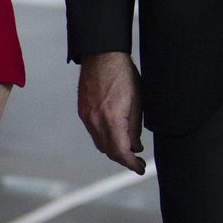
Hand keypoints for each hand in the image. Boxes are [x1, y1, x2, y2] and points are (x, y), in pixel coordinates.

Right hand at [77, 52, 145, 173]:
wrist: (102, 55)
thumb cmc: (122, 73)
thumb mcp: (137, 101)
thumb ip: (135, 127)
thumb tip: (136, 145)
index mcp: (112, 118)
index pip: (121, 151)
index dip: (131, 163)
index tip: (139, 168)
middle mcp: (96, 120)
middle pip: (108, 151)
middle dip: (123, 159)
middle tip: (136, 160)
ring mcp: (87, 116)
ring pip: (100, 143)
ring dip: (113, 149)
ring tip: (127, 148)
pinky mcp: (83, 111)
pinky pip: (93, 132)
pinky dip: (104, 138)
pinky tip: (114, 134)